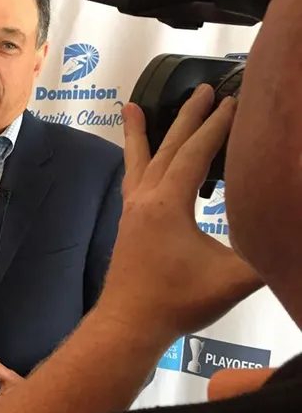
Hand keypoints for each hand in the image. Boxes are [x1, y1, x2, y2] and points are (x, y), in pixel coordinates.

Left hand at [95, 85, 262, 342]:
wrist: (129, 324)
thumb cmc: (177, 301)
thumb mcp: (235, 278)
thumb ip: (270, 253)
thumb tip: (292, 238)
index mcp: (168, 203)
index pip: (195, 153)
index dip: (217, 126)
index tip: (235, 100)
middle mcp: (146, 199)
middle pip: (168, 147)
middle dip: (188, 116)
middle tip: (203, 88)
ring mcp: (132, 212)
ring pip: (139, 161)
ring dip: (143, 132)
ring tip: (133, 106)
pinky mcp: (128, 225)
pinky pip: (132, 181)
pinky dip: (135, 162)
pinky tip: (137, 162)